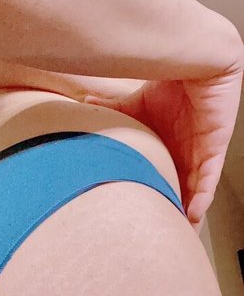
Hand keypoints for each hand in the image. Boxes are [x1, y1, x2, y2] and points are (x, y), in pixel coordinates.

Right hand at [83, 65, 243, 234]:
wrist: (196, 56)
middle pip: (181, 192)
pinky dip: (201, 196)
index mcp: (168, 148)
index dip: (156, 201)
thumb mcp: (134, 106)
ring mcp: (202, 151)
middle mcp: (186, 153)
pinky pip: (208, 176)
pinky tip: (191, 213)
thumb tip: (82, 108)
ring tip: (179, 235)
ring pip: (195, 190)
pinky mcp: (214, 144)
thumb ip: (113, 115)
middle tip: (163, 239)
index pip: (163, 182)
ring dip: (188, 212)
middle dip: (173, 214)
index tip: (145, 223)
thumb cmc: (169, 81)